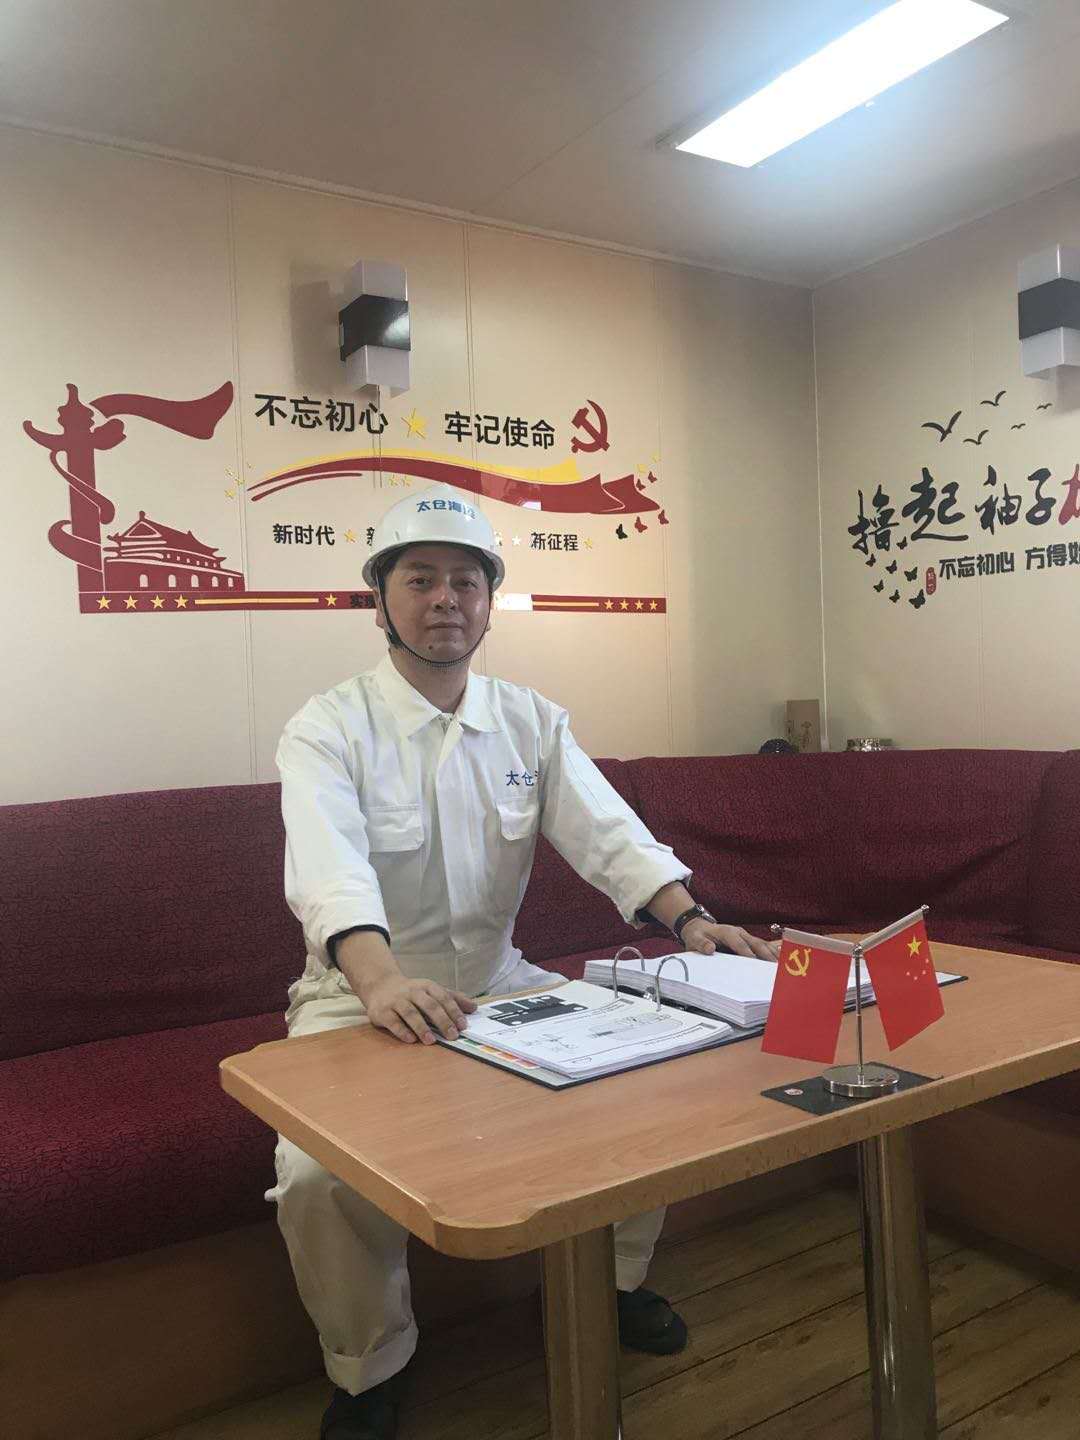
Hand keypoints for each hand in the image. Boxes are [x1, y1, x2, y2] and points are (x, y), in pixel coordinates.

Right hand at [361, 974, 477, 1044]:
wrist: (380, 986)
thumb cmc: (411, 992)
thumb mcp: (431, 991)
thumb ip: (453, 998)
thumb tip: (474, 1007)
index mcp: (426, 986)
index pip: (443, 997)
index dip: (454, 1011)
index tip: (463, 1025)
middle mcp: (411, 992)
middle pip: (429, 1005)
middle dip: (442, 1020)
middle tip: (452, 1035)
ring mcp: (396, 1001)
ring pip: (410, 1013)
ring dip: (421, 1027)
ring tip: (431, 1041)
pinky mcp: (382, 1012)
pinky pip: (393, 1021)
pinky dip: (402, 1031)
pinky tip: (411, 1040)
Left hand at [681, 919, 778, 962]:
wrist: (699, 927)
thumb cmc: (698, 935)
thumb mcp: (694, 939)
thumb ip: (701, 944)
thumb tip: (710, 948)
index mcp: (727, 932)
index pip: (738, 943)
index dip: (747, 952)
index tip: (754, 963)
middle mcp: (739, 933)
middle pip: (756, 943)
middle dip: (766, 955)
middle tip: (776, 967)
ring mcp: (746, 936)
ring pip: (763, 944)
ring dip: (774, 954)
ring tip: (784, 966)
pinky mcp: (749, 941)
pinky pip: (764, 946)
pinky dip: (774, 952)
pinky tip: (783, 960)